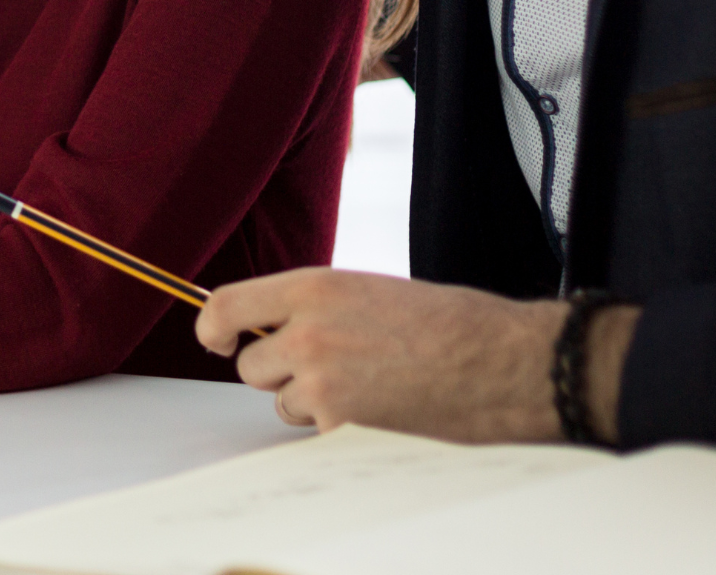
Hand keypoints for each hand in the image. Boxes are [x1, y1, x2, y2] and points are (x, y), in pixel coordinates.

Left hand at [197, 268, 638, 444]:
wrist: (501, 360)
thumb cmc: (450, 322)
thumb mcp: (369, 291)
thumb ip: (316, 306)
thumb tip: (277, 328)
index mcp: (314, 286)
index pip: (226, 305)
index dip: (214, 328)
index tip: (218, 339)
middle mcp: (306, 329)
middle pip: (249, 364)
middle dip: (276, 371)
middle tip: (324, 367)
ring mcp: (320, 379)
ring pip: (279, 400)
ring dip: (306, 400)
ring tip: (363, 384)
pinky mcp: (340, 421)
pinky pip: (313, 429)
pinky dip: (335, 427)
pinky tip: (378, 408)